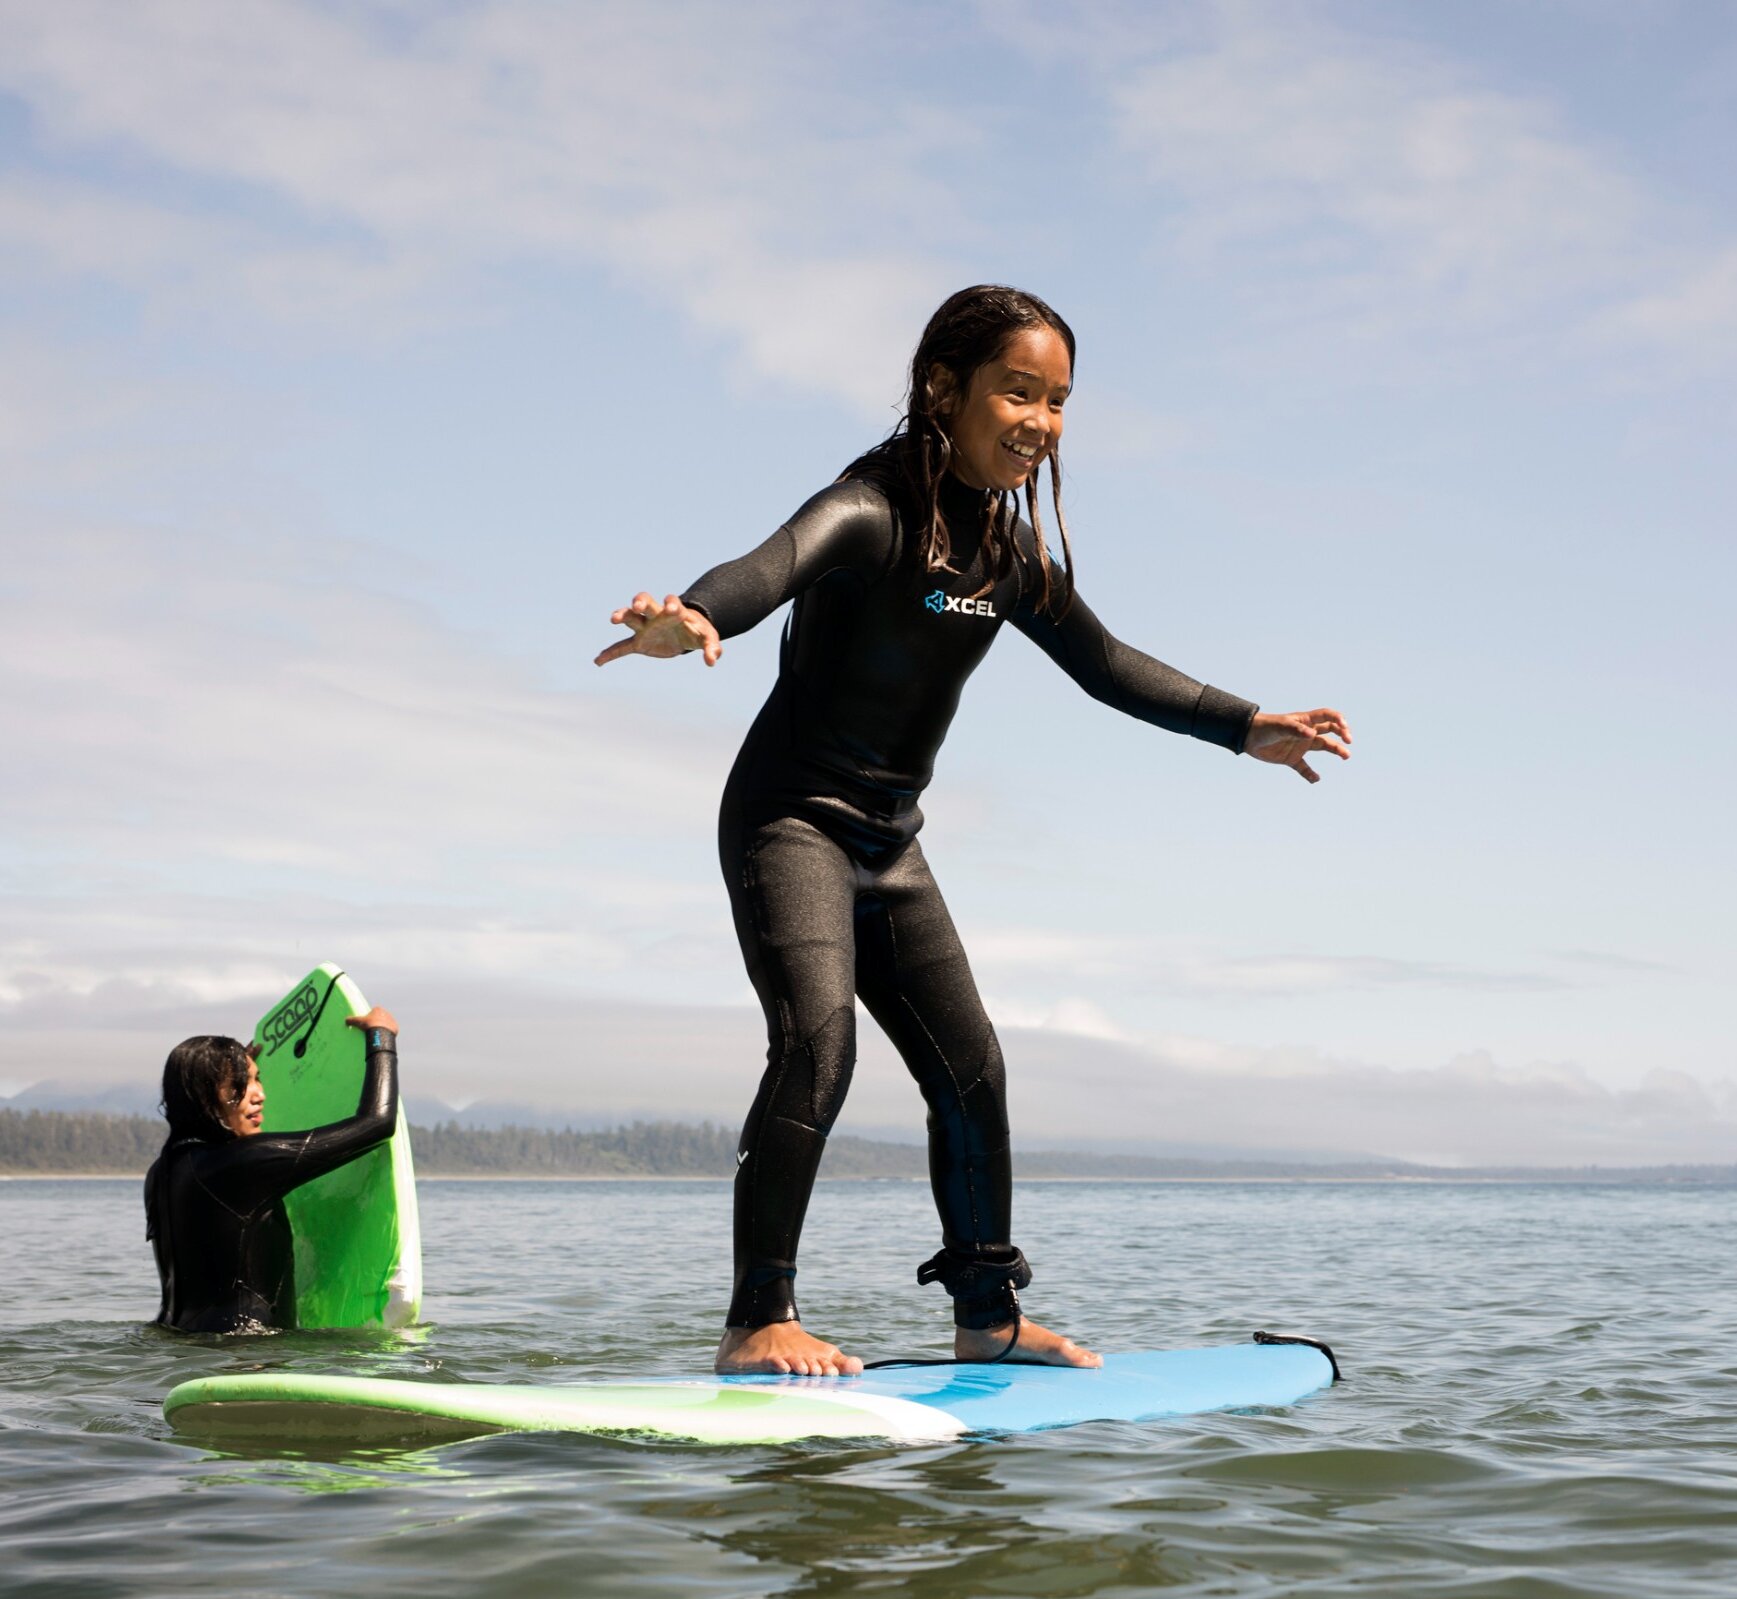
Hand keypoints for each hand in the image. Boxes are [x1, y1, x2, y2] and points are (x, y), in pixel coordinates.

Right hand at [346, 1006, 398, 1036]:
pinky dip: (388, 1033)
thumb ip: (352, 1020)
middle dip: (377, 1022)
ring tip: (377, 1034)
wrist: (380, 1031)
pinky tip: (383, 1037)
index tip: (367, 1024)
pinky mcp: (395, 1027)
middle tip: (371, 1030)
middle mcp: (386, 1013)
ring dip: (383, 1027)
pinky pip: (391, 1030)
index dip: (370, 1018)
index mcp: (378, 1009)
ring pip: (386, 1023)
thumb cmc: (369, 1025)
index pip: (373, 1012)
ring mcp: (392, 1020)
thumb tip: (346, 1020)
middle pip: (380, 1018)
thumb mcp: (359, 1021)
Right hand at [594, 592, 720, 666]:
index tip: (672, 608)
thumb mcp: (708, 638)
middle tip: (637, 606)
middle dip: (640, 602)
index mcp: (674, 611)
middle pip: (645, 603)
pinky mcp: (639, 642)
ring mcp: (645, 628)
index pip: (671, 602)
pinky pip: (622, 647)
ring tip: (613, 619)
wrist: (686, 632)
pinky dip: (611, 654)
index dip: (671, 604)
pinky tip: (598, 661)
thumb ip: (712, 647)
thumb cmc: (697, 631)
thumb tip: (712, 661)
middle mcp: (656, 616)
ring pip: (630, 618)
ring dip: (622, 616)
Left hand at [1244, 708, 1351, 783]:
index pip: (1327, 716)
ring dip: (1336, 750)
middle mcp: (1306, 733)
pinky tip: (1316, 779)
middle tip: (1348, 742)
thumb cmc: (1265, 726)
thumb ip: (1296, 729)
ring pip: (1323, 747)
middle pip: (1330, 731)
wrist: (1247, 737)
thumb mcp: (1280, 726)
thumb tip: (1311, 734)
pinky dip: (1311, 774)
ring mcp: (1300, 746)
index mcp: (1305, 721)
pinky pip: (1304, 768)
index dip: (1339, 720)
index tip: (1344, 728)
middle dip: (1342, 734)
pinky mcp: (1292, 759)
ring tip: (1346, 756)